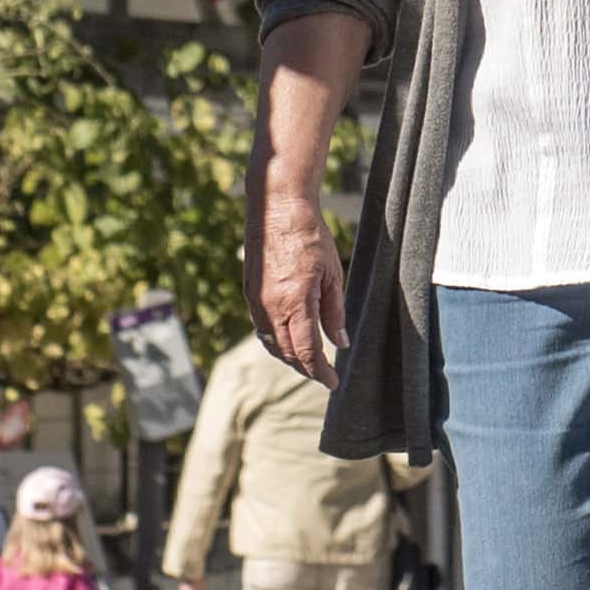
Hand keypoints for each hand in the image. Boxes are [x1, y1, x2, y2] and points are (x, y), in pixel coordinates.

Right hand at [255, 189, 347, 381]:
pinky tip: (288, 337)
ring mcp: (256, 300)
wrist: (276, 206)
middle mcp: (270, 306)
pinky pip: (261, 326)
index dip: (321, 372)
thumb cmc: (310, 236)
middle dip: (306, 368)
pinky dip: (276, 339)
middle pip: (287, 352)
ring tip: (308, 361)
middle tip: (324, 375)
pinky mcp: (249, 291)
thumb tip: (340, 342)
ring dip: (289, 356)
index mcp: (295, 302)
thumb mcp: (332, 274)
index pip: (307, 352)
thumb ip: (334, 311)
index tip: (333, 382)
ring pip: (272, 342)